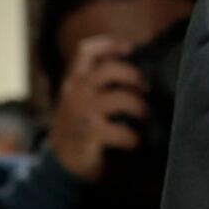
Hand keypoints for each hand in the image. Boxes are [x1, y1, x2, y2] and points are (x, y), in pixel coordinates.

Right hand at [45, 35, 147, 183]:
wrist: (62, 163)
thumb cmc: (81, 127)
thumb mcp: (82, 100)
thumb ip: (99, 85)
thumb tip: (139, 74)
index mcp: (75, 81)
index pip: (86, 51)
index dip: (109, 44)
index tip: (131, 47)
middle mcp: (76, 93)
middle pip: (109, 70)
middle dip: (133, 75)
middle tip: (146, 88)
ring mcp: (82, 113)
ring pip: (118, 99)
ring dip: (139, 106)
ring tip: (144, 116)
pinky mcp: (89, 135)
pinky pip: (120, 131)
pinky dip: (133, 137)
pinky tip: (134, 142)